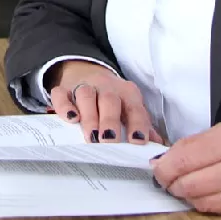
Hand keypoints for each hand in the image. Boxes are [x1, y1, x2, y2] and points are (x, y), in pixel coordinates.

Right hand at [47, 60, 162, 144]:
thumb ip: (142, 126)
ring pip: (86, 95)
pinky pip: (61, 95)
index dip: (137, 124)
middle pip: (109, 100)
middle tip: (110, 141)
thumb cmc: (113, 100)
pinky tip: (70, 119)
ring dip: (89, 117)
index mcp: (127, 93)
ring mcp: (83, 86)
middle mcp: (106, 87)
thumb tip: (159, 146)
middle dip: (110, 121)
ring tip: (92, 137)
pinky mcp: (64, 89)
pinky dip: (64, 107)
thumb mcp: (129, 108)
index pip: (134, 108)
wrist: (86, 73)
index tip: (138, 141)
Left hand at [151, 123, 220, 219]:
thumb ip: (201, 144)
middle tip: (169, 181)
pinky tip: (212, 196)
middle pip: (187, 182)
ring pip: (199, 201)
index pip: (184, 156)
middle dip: (171, 184)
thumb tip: (164, 159)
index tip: (158, 169)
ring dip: (188, 196)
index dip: (164, 166)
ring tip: (191, 187)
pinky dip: (208, 205)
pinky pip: (217, 213)